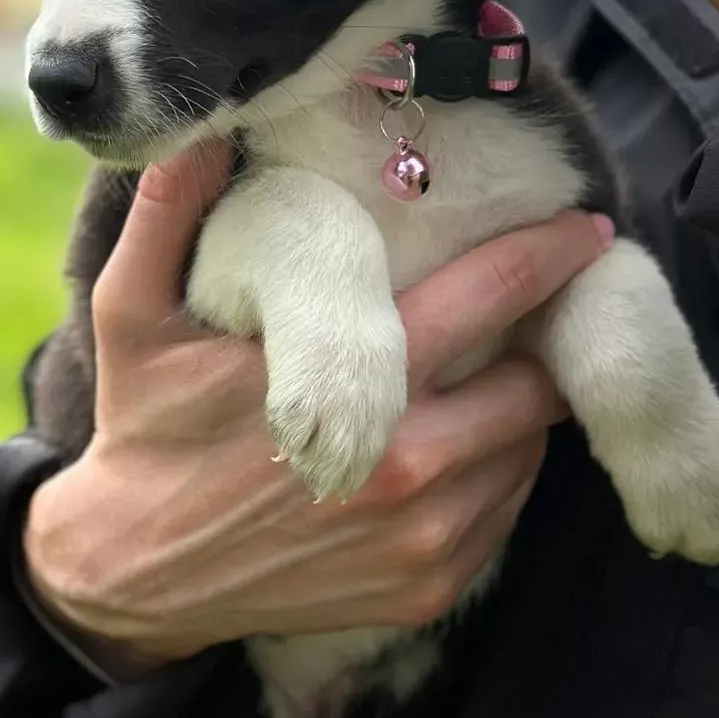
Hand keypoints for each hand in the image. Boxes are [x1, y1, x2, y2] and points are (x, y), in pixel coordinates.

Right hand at [22, 145, 613, 665]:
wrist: (134, 575)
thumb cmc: (144, 430)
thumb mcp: (131, 314)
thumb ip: (168, 214)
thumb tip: (196, 128)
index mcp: (353, 384)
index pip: (491, 301)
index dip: (548, 257)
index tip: (587, 228)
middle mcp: (407, 467)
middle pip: (533, 383)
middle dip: (541, 340)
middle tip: (539, 309)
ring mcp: (422, 539)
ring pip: (526, 450)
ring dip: (518, 408)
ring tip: (491, 373)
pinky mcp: (427, 589)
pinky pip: (502, 514)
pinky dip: (495, 475)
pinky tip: (455, 445)